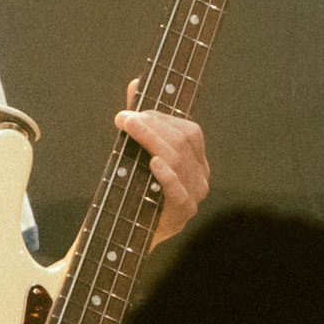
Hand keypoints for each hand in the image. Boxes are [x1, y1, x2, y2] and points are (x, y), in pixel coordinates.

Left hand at [119, 80, 210, 245]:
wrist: (123, 239)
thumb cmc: (134, 194)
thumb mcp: (136, 154)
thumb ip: (141, 121)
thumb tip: (135, 84)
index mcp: (196, 162)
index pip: (190, 131)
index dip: (162, 117)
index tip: (132, 111)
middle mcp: (200, 178)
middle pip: (184, 141)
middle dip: (153, 125)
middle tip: (126, 118)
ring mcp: (193, 197)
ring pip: (179, 160)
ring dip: (152, 139)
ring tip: (131, 128)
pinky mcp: (180, 215)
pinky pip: (177, 190)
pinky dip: (166, 174)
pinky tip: (153, 162)